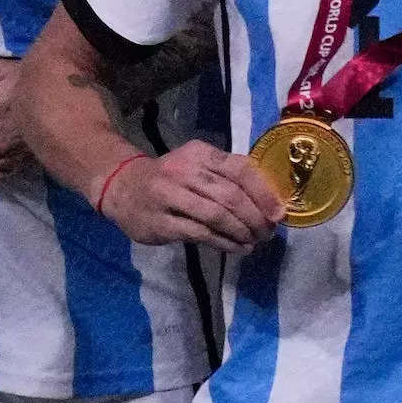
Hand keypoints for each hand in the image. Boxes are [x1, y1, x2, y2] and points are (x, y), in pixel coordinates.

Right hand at [97, 139, 284, 253]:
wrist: (122, 188)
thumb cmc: (171, 177)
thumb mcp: (197, 165)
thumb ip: (227, 176)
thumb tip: (268, 202)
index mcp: (201, 154)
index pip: (240, 169)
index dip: (263, 193)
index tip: (279, 213)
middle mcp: (184, 172)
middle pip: (231, 195)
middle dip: (255, 217)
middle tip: (268, 232)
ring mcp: (169, 197)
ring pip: (216, 215)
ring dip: (241, 232)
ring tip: (255, 242)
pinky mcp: (159, 223)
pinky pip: (199, 234)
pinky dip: (223, 243)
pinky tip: (236, 248)